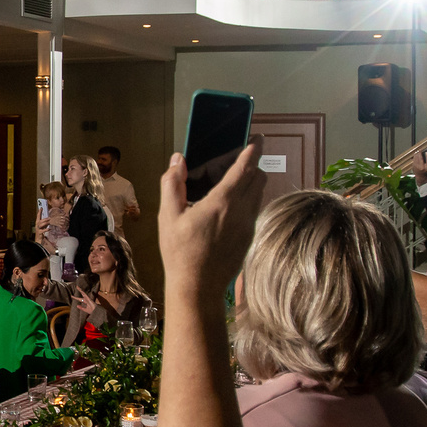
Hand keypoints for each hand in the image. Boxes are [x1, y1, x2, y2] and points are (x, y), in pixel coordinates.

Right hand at [158, 137, 268, 296]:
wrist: (198, 288)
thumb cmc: (180, 253)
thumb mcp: (168, 216)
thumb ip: (172, 184)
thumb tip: (177, 160)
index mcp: (222, 202)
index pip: (246, 167)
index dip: (254, 150)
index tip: (259, 138)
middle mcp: (242, 211)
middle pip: (258, 177)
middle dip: (251, 165)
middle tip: (232, 163)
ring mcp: (248, 226)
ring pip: (258, 194)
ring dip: (250, 183)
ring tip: (228, 185)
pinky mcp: (249, 238)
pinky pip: (253, 210)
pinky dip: (246, 200)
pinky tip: (226, 209)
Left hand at [409, 147, 426, 178]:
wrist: (420, 175)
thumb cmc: (426, 171)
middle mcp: (422, 167)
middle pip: (421, 159)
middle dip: (420, 154)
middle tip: (420, 150)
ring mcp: (417, 166)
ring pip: (416, 158)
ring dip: (417, 154)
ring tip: (418, 151)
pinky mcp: (413, 166)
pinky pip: (414, 159)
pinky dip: (414, 156)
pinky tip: (415, 154)